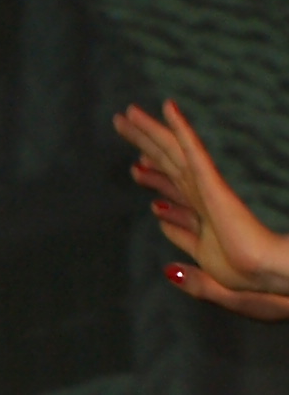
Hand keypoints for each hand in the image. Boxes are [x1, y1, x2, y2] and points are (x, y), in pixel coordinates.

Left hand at [122, 103, 288, 318]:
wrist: (273, 277)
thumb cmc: (256, 285)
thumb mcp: (214, 281)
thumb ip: (190, 266)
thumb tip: (166, 264)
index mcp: (206, 224)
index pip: (174, 194)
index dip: (156, 180)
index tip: (137, 168)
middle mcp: (204, 201)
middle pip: (168, 167)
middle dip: (144, 146)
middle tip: (122, 124)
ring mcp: (207, 191)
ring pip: (172, 152)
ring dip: (150, 131)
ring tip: (128, 113)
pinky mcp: (213, 186)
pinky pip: (192, 151)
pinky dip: (180, 129)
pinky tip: (168, 108)